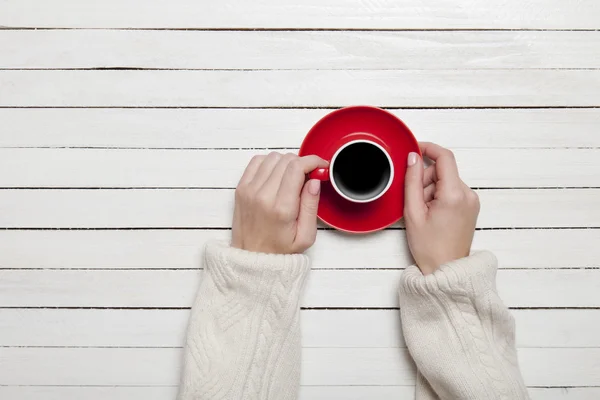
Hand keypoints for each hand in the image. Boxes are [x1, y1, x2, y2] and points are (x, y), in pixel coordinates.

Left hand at [231, 152, 327, 253]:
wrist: (251, 260)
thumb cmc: (279, 250)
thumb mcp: (306, 236)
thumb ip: (311, 206)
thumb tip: (314, 181)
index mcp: (281, 208)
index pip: (297, 168)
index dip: (313, 161)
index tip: (321, 165)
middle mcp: (263, 195)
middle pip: (286, 160)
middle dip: (302, 162)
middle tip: (308, 175)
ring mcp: (249, 190)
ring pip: (272, 157)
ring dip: (286, 162)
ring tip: (292, 177)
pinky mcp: (241, 188)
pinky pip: (256, 161)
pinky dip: (269, 163)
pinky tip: (276, 174)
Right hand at [403, 143, 479, 274]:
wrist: (446, 270)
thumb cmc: (430, 248)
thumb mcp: (413, 212)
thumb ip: (411, 181)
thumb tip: (412, 159)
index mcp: (454, 195)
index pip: (444, 157)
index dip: (428, 148)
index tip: (415, 149)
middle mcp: (468, 195)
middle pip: (443, 170)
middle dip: (425, 179)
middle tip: (415, 200)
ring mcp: (472, 201)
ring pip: (446, 180)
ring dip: (431, 190)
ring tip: (424, 212)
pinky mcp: (471, 207)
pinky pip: (452, 190)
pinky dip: (439, 196)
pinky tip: (432, 213)